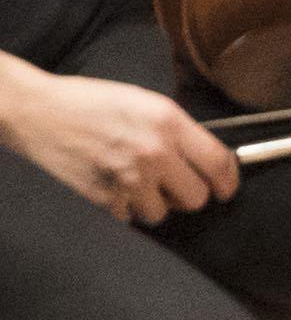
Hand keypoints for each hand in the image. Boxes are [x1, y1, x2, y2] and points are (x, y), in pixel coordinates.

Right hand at [0, 60, 239, 226]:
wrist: (34, 110)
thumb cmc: (89, 103)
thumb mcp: (142, 102)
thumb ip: (178, 130)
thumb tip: (210, 160)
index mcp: (167, 121)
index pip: (219, 165)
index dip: (228, 183)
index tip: (224, 189)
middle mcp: (153, 151)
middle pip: (197, 198)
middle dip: (185, 193)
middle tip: (168, 183)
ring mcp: (128, 178)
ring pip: (162, 213)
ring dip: (151, 202)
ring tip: (130, 180)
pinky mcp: (104, 199)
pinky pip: (130, 218)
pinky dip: (122, 207)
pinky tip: (108, 185)